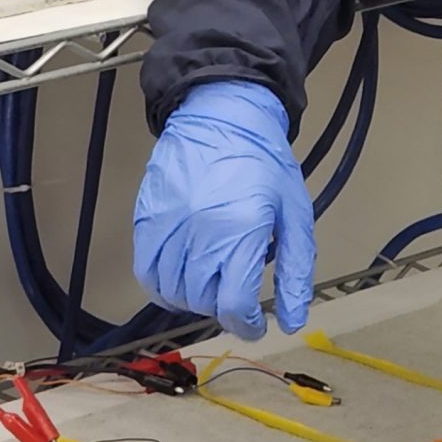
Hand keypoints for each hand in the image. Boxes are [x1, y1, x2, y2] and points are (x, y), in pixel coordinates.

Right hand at [131, 80, 315, 338]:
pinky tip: (181, 279)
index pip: (232, 304)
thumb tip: (292, 322)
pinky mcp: (146, 219)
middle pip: (203, 301)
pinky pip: (146, 272)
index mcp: (241, 230)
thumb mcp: (294, 214)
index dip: (246, 325)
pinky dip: (162, 287)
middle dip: (223, 307)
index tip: (255, 322)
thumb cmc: (265, 165)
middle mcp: (199, 232)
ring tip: (211, 283)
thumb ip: (295, 270)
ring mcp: (168, 225)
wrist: (221, 117)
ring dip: (194, 301)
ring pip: (172, 292)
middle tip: (236, 292)